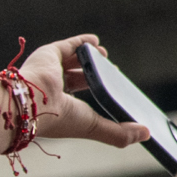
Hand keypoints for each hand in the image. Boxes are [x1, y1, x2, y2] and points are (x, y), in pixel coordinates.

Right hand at [23, 35, 151, 150]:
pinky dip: (82, 42)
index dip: (95, 91)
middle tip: (111, 71)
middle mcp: (50, 88)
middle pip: (75, 78)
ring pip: (70, 60)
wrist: (31, 103)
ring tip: (104, 55)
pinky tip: (95, 41)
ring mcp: (48, 70)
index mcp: (57, 106)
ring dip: (89, 57)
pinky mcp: (49, 54)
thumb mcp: (95, 127)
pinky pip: (68, 45)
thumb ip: (119, 133)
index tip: (112, 89)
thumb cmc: (58, 118)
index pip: (77, 97)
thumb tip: (146, 134)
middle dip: (93, 73)